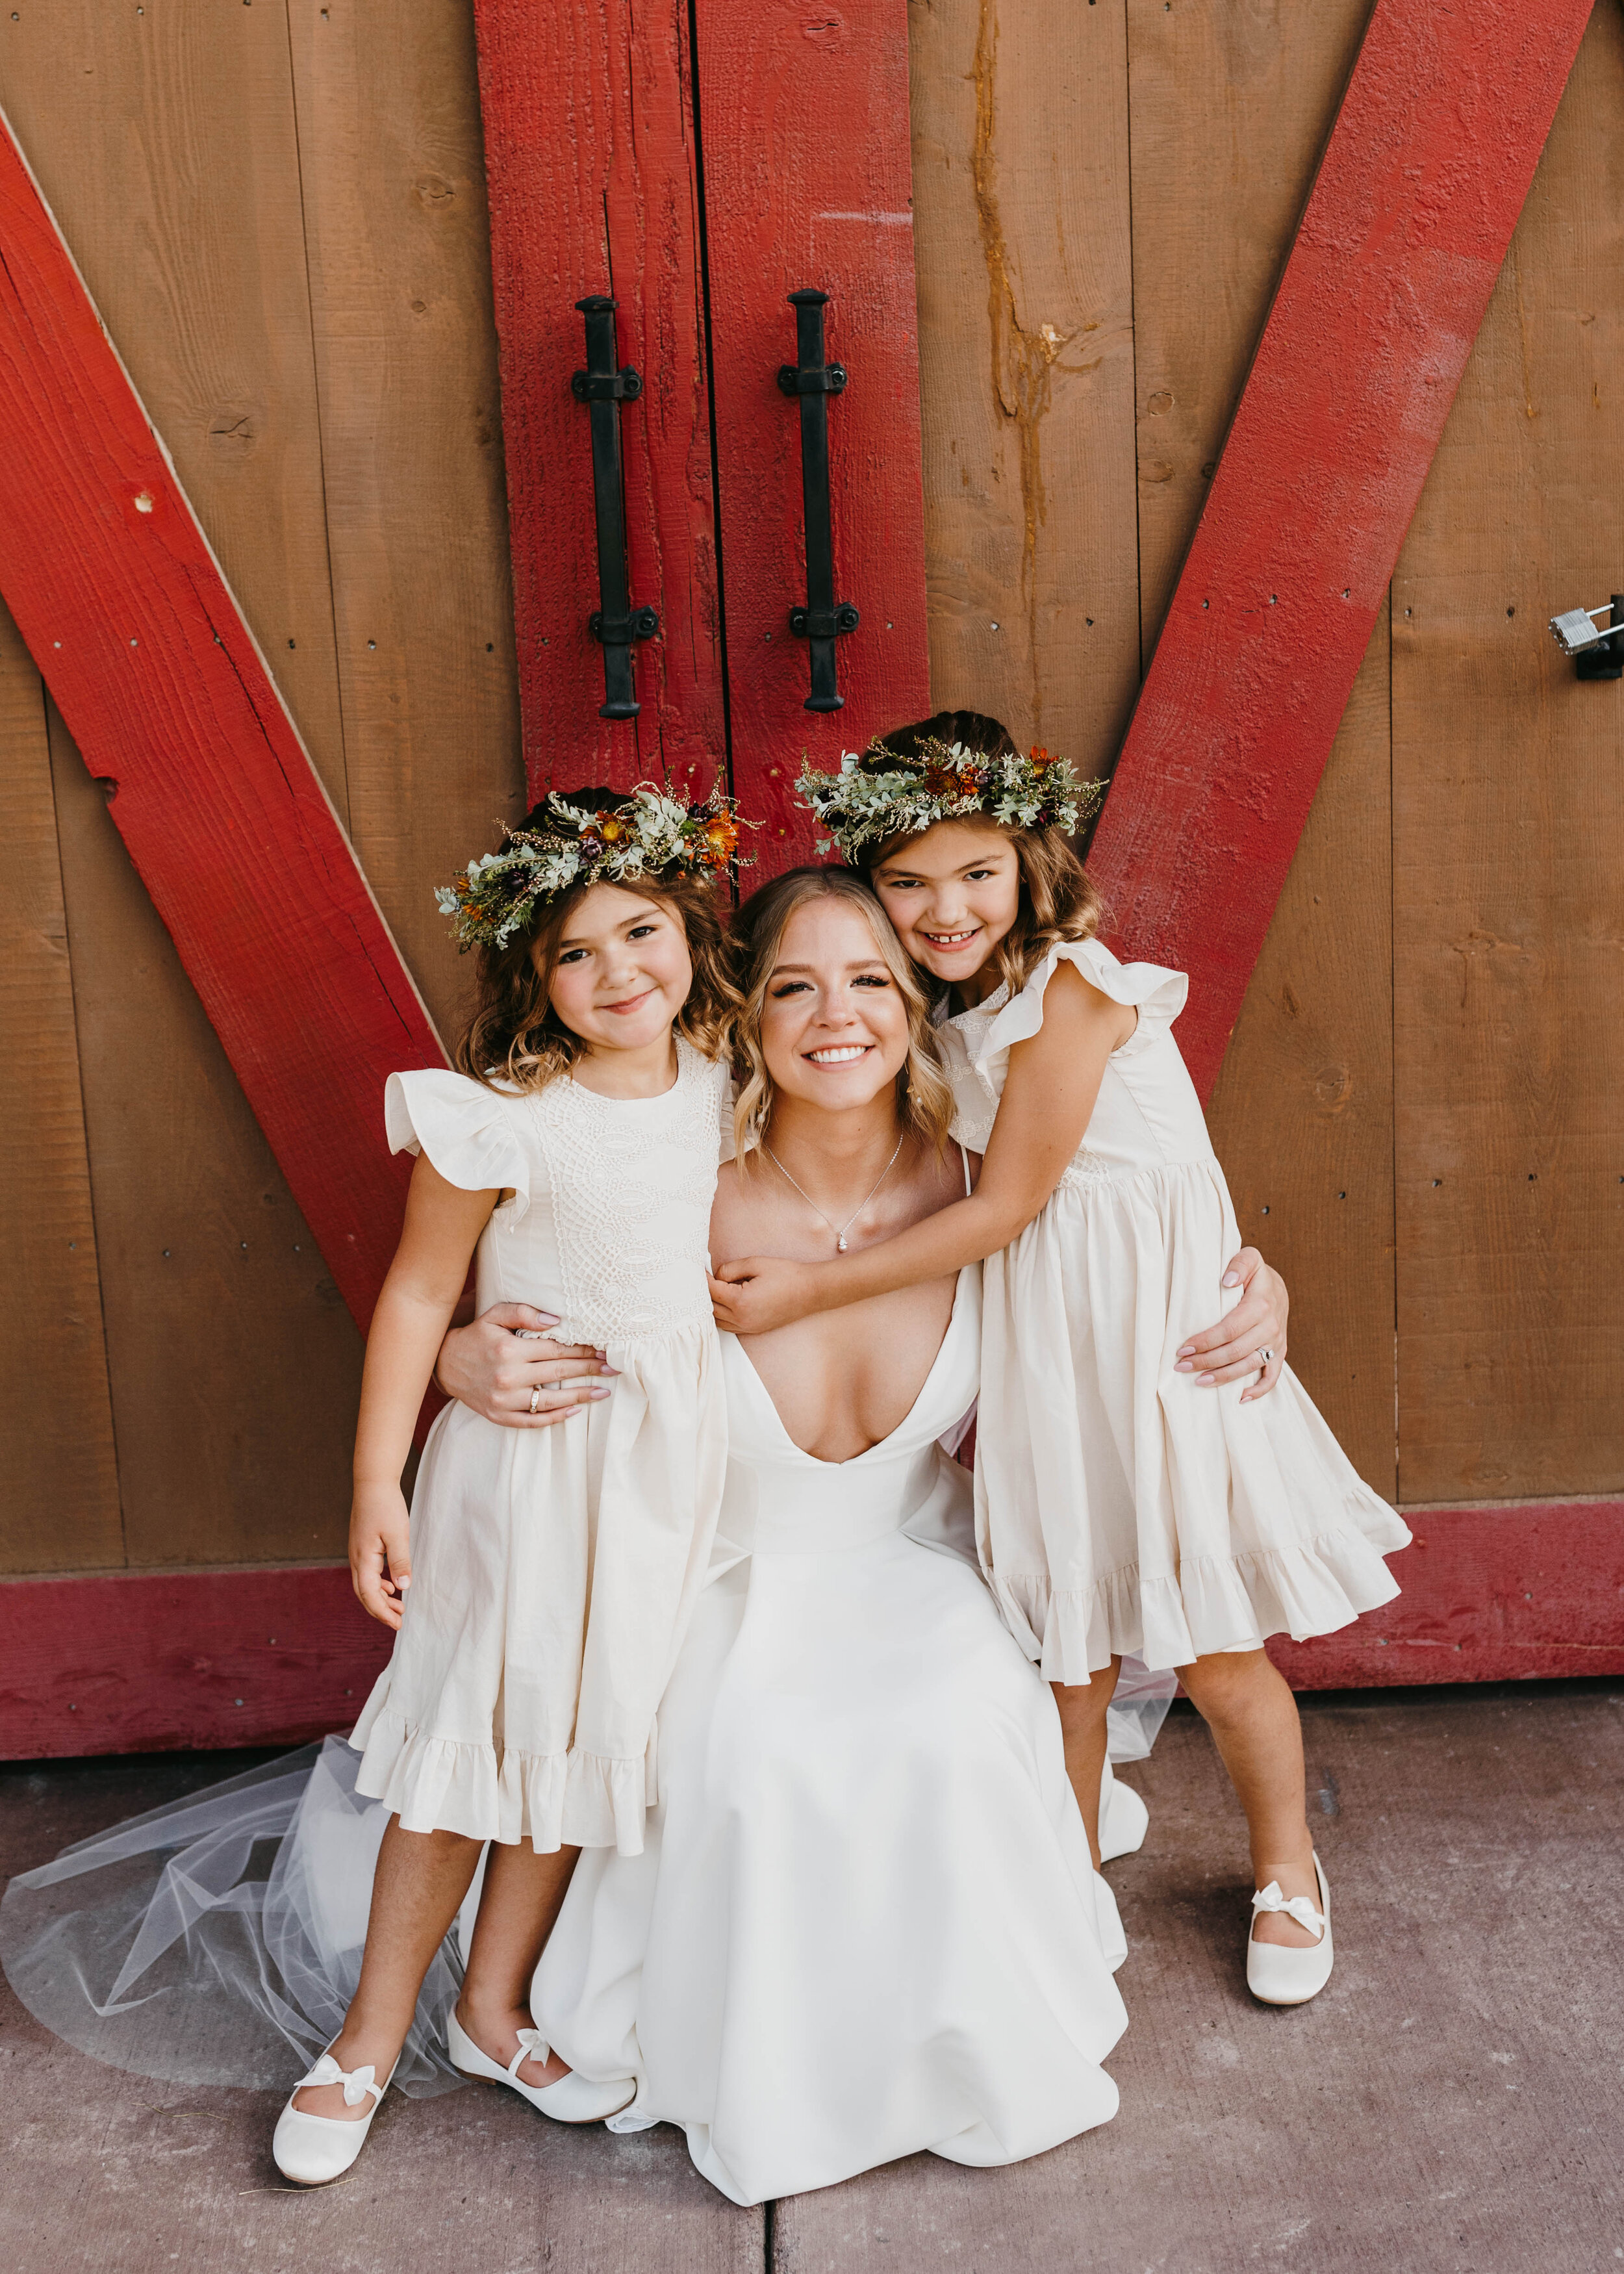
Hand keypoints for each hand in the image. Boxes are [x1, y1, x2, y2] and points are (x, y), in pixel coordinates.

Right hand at [351, 1480, 412, 1627]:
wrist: (373, 1483)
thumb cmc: (385, 1506)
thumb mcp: (397, 1534)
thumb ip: (400, 1561)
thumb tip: (403, 1587)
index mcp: (363, 1559)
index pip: (370, 1595)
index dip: (383, 1612)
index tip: (397, 1624)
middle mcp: (356, 1559)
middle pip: (365, 1594)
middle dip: (381, 1610)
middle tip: (399, 1621)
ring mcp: (358, 1553)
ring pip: (366, 1584)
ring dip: (381, 1598)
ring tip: (399, 1607)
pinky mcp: (363, 1546)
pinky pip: (368, 1573)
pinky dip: (379, 1584)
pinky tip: (392, 1585)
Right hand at [434, 1302, 617, 1427]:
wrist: (443, 1364)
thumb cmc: (474, 1336)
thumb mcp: (493, 1315)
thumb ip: (523, 1312)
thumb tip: (556, 1320)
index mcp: (509, 1348)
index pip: (556, 1349)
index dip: (583, 1350)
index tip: (604, 1349)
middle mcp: (508, 1376)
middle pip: (559, 1373)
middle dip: (589, 1370)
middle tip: (613, 1368)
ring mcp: (504, 1399)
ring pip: (551, 1400)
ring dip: (581, 1396)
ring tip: (604, 1392)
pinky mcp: (499, 1415)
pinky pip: (532, 1420)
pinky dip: (555, 1418)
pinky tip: (575, 1411)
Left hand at [708, 1255, 823, 1335]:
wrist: (810, 1291)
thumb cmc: (786, 1274)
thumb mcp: (755, 1263)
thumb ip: (730, 1269)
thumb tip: (717, 1276)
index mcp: (740, 1302)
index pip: (711, 1291)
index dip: (703, 1278)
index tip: (698, 1268)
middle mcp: (742, 1319)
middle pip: (710, 1307)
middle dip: (705, 1292)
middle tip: (704, 1276)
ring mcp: (748, 1327)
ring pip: (717, 1320)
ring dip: (712, 1305)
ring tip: (715, 1288)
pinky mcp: (753, 1330)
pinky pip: (729, 1325)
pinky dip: (722, 1315)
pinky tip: (726, 1301)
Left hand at [1174, 1247, 1287, 1402]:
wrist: (1279, 1287)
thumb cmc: (1256, 1274)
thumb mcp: (1250, 1258)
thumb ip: (1240, 1263)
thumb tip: (1227, 1280)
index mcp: (1261, 1305)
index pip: (1229, 1330)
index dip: (1206, 1341)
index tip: (1183, 1348)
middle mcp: (1271, 1327)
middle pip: (1236, 1351)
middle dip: (1207, 1361)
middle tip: (1181, 1367)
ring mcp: (1276, 1343)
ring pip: (1250, 1366)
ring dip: (1224, 1377)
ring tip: (1199, 1382)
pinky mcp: (1280, 1353)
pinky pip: (1273, 1377)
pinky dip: (1259, 1390)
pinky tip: (1239, 1398)